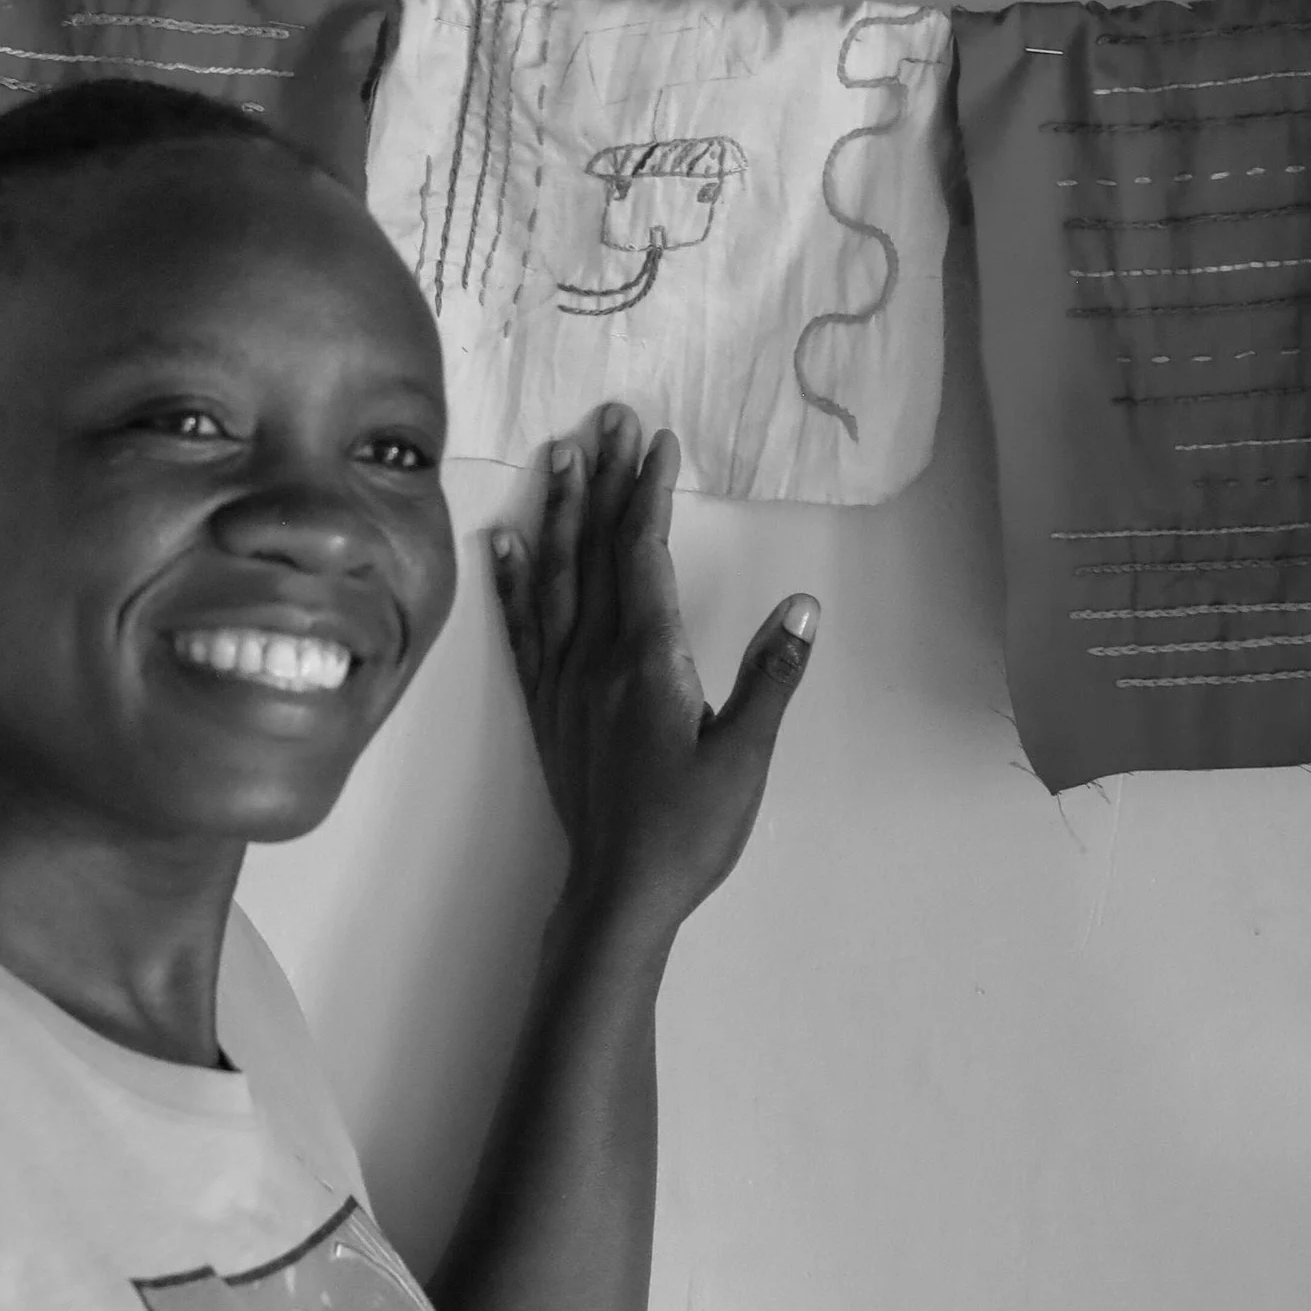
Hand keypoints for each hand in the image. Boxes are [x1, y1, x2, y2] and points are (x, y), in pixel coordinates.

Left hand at [491, 403, 816, 937]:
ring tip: (562, 455)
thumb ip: (772, 678)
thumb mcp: (746, 757)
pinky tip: (505, 541)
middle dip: (605, 478)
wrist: (618, 893)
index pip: (646, 554)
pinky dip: (513, 579)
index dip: (651, 492)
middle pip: (596, 549)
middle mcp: (596, 659)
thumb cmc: (689, 831)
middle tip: (607, 417)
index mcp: (647, 662)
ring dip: (561, 511)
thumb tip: (805, 607)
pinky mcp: (545, 706)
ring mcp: (564, 680)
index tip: (658, 441)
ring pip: (556, 576)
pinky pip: (522, 627)